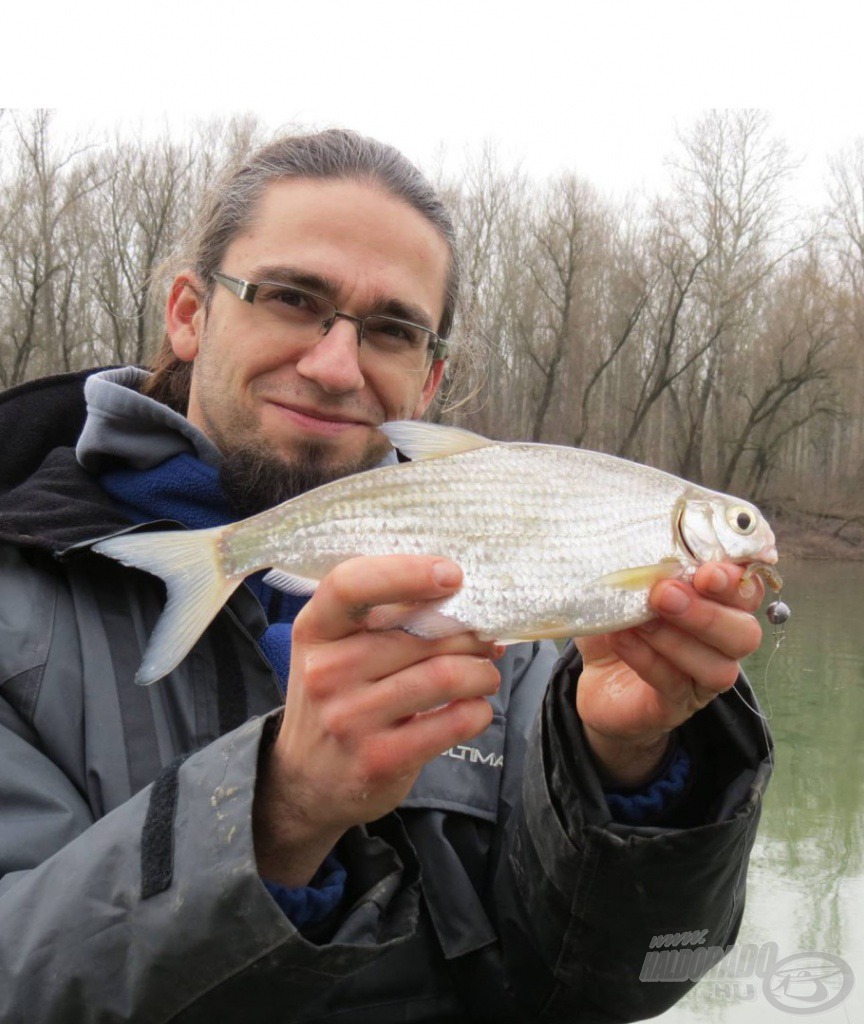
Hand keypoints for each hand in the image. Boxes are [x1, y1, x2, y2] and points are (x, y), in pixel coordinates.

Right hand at [253, 555, 500, 885]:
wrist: (306, 780)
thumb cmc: (334, 696)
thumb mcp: (334, 646)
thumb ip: (379, 615)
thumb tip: (459, 592)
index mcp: (315, 629)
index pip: (351, 584)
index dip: (406, 572)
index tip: (453, 575)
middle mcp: (326, 671)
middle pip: (422, 634)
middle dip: (470, 633)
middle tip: (485, 638)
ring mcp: (350, 718)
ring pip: (444, 674)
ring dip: (481, 671)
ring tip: (483, 674)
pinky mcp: (380, 759)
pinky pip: (454, 721)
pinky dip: (478, 710)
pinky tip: (473, 707)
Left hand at [576, 562, 764, 786]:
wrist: (597, 683)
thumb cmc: (619, 625)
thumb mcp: (625, 590)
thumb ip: (638, 568)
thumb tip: (630, 543)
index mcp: (718, 605)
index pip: (747, 591)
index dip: (736, 580)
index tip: (706, 569)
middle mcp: (720, 645)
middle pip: (745, 633)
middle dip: (709, 612)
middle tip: (665, 593)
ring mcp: (701, 681)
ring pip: (719, 667)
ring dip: (678, 638)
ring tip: (640, 620)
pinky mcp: (674, 706)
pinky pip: (673, 684)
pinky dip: (647, 658)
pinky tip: (623, 639)